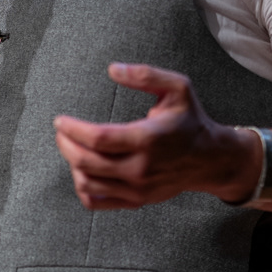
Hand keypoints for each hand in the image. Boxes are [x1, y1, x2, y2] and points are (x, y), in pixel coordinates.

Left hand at [54, 64, 258, 210]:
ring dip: (72, 165)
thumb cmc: (190, 121)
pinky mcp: (136, 201)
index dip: (73, 129)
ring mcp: (138, 188)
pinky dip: (82, 187)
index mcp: (148, 139)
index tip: (61, 120)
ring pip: (87, 183)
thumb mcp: (177, 88)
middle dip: (65, 145)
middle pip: (86, 162)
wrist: (210, 159)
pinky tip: (84, 170)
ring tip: (73, 148)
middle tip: (61, 132)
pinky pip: (96, 202)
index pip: (98, 138)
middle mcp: (141, 168)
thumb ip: (145, 75)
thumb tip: (113, 69)